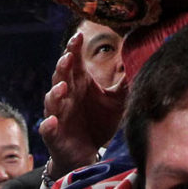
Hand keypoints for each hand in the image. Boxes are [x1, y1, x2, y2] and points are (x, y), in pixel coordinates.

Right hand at [38, 30, 125, 180]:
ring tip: (63, 87)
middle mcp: (66, 95)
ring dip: (55, 93)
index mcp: (79, 83)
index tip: (79, 36)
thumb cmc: (99, 122)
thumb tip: (139, 63)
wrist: (87, 152)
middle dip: (63, 66)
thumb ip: (124, 84)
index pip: (74, 61)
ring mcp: (58, 114)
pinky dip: (48, 124)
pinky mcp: (54, 134)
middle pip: (61, 75)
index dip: (74, 48)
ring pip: (52, 100)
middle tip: (69, 56)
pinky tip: (52, 121)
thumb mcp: (116, 101)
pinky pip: (47, 128)